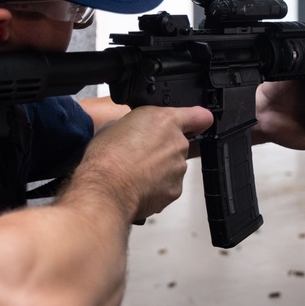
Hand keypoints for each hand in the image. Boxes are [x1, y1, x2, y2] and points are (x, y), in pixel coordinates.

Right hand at [76, 105, 213, 220]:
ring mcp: (178, 167)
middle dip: (164, 148)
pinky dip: (157, 186)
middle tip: (141, 154)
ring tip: (135, 172)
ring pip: (174, 166)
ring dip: (160, 168)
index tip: (194, 124)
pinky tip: (138, 185)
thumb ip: (136, 125)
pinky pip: (169, 185)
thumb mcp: (115, 125)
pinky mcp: (175, 189)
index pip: (199, 116)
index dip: (197, 120)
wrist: (105, 189)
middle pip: (180, 143)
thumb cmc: (107, 158)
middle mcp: (177, 143)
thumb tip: (132, 131)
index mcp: (165, 121)